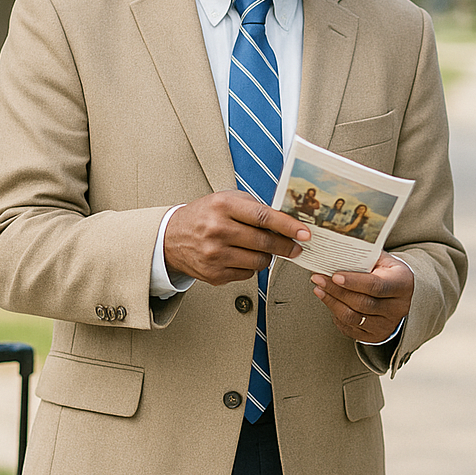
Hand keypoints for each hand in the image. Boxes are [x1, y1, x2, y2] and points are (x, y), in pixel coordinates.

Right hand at [164, 191, 308, 284]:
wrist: (171, 238)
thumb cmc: (205, 215)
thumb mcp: (226, 199)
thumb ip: (255, 207)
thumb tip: (288, 221)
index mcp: (222, 206)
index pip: (263, 217)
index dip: (288, 226)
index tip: (305, 233)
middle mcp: (217, 230)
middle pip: (264, 242)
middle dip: (287, 246)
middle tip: (297, 247)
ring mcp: (214, 255)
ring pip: (259, 261)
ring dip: (268, 256)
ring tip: (261, 249)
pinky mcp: (214, 274)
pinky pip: (248, 274)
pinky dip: (251, 266)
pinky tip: (242, 257)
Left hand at [310, 252, 413, 342]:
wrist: (398, 293)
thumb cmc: (386, 272)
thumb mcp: (382, 259)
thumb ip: (364, 256)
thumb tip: (335, 251)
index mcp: (402, 284)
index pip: (376, 285)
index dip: (354, 282)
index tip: (334, 275)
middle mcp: (398, 307)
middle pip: (362, 302)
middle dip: (336, 291)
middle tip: (318, 278)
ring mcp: (387, 324)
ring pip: (353, 317)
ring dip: (332, 302)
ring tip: (319, 289)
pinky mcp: (376, 336)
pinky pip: (350, 327)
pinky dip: (336, 315)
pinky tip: (329, 301)